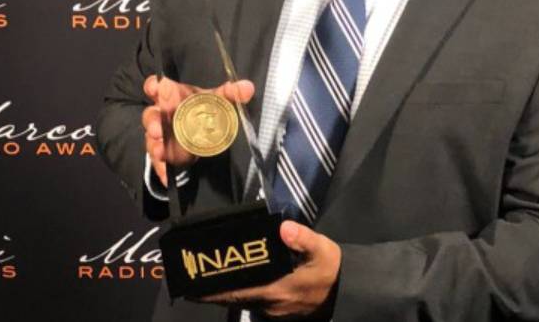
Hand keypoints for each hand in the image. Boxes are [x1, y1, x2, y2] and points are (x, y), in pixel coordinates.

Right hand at [141, 75, 254, 185]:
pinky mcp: (164, 154)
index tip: (156, 89)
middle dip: (153, 122)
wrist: (198, 131)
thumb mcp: (217, 99)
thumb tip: (247, 88)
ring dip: (155, 146)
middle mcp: (161, 114)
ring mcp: (160, 136)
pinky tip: (166, 177)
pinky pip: (158, 163)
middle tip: (158, 130)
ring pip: (152, 140)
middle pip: (151, 116)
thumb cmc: (201, 108)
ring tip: (161, 152)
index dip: (154, 86)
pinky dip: (162, 169)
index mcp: (171, 96)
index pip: (157, 86)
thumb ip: (232, 93)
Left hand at [197, 221, 340, 318]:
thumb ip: (303, 238)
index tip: (191, 288)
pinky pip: (253, 303)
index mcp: (276, 290)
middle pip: (234, 298)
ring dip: (227, 292)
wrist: (347, 292)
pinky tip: (238, 282)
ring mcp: (274, 311)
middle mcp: (270, 305)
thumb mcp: (322, 250)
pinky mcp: (279, 312)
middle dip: (213, 291)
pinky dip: (241, 294)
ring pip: (243, 302)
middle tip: (194, 278)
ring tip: (210, 277)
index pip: (236, 293)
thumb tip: (283, 228)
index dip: (211, 292)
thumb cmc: (331, 270)